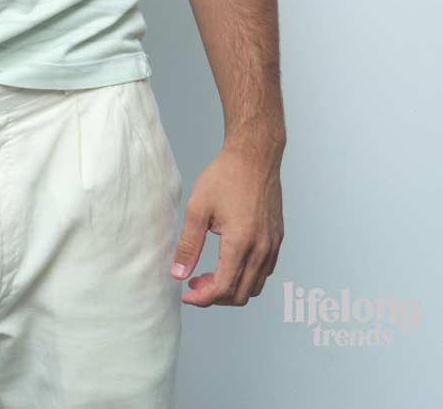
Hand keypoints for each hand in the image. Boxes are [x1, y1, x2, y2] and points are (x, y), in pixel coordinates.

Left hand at [170, 137, 284, 305]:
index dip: (202, 298)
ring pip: (255, 286)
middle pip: (240, 294)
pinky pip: (264, 271)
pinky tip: (229, 262)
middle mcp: (261, 250)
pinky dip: (247, 277)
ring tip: (209, 274)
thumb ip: (188, 245)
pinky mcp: (277, 238)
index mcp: (240, 244)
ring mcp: (272, 245)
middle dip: (215, 297)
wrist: (254, 156)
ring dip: (232, 289)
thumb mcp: (198, 208)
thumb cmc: (225, 176)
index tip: (186, 294)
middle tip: (194, 283)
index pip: (223, 288)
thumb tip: (178, 273)